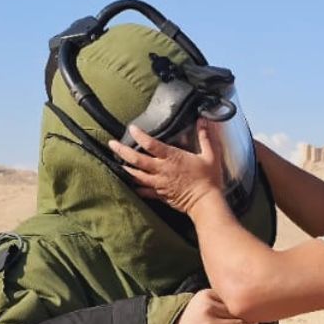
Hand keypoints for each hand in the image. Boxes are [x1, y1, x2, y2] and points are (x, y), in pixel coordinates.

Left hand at [109, 121, 225, 215]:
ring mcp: (158, 183)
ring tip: (117, 162)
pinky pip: (143, 191)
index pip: (151, 144)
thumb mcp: (210, 155)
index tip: (132, 129)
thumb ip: (205, 137)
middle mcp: (161, 169)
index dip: (139, 135)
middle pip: (136, 159)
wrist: (205, 203)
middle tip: (112, 143)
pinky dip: (136, 187)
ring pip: (136, 175)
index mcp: (172, 157)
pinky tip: (131, 184)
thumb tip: (204, 120)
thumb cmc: (209, 179)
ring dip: (125, 168)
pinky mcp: (160, 194)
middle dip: (122, 150)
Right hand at [166, 289, 248, 323]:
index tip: (244, 314)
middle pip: (239, 311)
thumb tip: (250, 308)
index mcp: (206, 295)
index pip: (233, 299)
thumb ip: (220, 302)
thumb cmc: (190, 322)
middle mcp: (208, 308)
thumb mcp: (201, 304)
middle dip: (245, 319)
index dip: (242, 307)